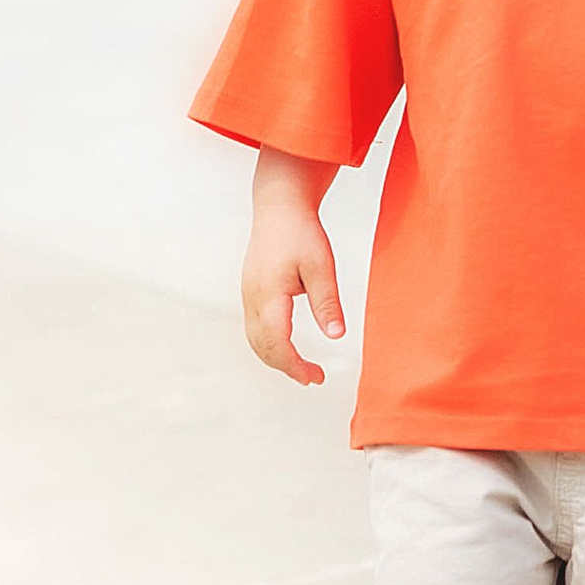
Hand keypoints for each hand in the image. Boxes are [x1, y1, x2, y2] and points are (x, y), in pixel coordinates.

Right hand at [242, 152, 344, 384]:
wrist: (279, 207)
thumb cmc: (300, 232)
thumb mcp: (322, 266)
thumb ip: (327, 302)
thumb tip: (336, 335)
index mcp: (268, 295)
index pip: (276, 343)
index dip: (294, 366)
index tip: (314, 377)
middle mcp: (252, 298)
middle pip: (262, 347)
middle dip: (286, 367)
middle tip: (313, 377)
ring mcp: (248, 295)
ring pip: (255, 339)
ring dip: (276, 357)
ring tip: (302, 367)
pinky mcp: (251, 292)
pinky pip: (254, 328)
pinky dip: (269, 344)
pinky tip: (287, 346)